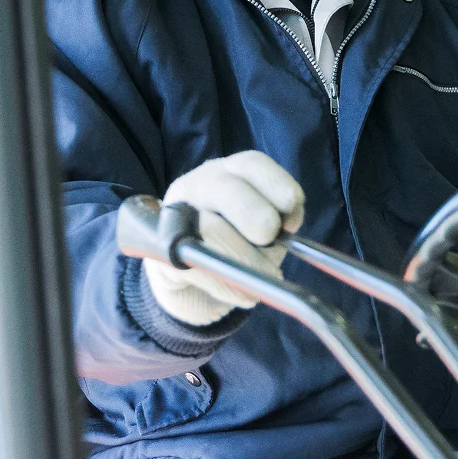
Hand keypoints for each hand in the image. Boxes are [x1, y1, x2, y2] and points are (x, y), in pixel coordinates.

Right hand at [144, 150, 303, 324]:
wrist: (191, 278)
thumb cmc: (237, 246)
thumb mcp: (263, 234)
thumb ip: (277, 227)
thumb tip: (286, 233)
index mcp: (230, 173)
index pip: (252, 164)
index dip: (277, 186)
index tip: (293, 219)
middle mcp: (199, 185)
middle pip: (226, 189)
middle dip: (255, 215)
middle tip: (269, 239)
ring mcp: (176, 216)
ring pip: (210, 228)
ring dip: (244, 259)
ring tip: (264, 279)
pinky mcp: (163, 252)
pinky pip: (197, 265)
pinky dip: (224, 284)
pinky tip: (243, 295)